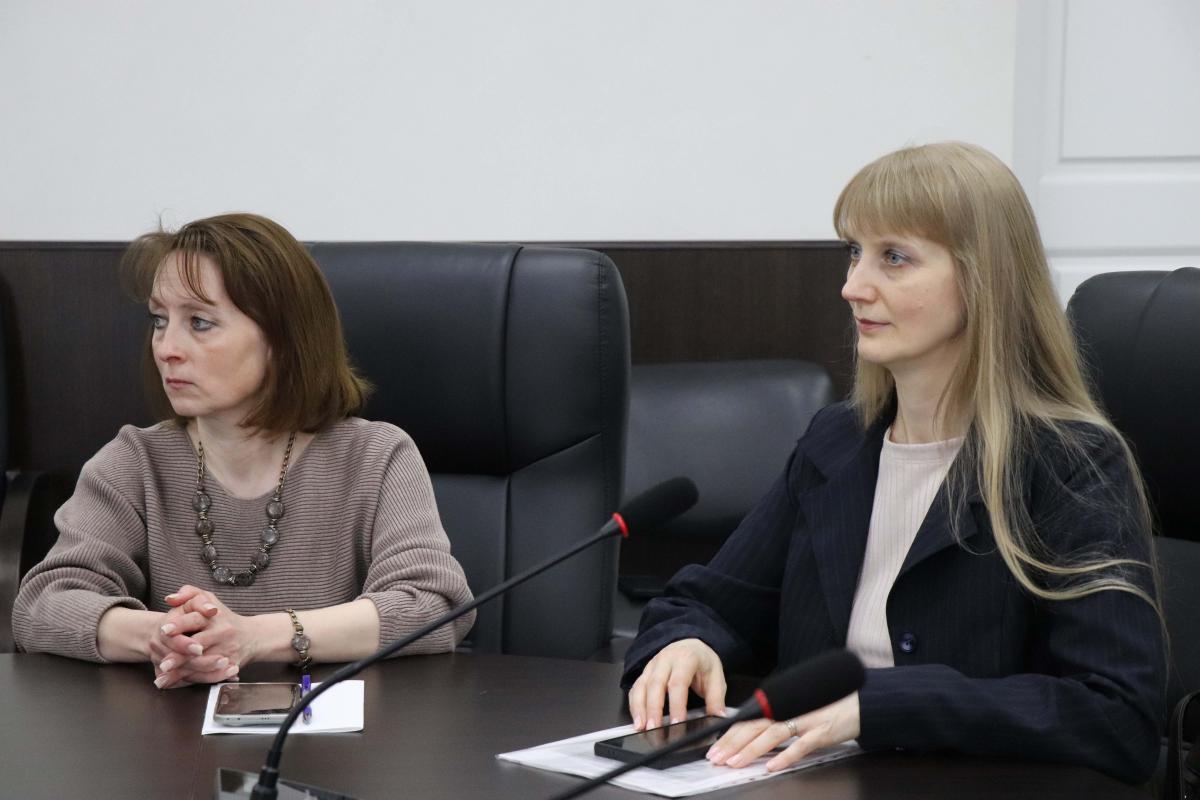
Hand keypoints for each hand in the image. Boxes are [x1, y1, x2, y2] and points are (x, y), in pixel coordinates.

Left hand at [149, 585, 243, 688]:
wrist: (254, 636)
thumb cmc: (224, 617)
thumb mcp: (209, 598)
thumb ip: (189, 593)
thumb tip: (170, 599)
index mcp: (215, 616)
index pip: (195, 619)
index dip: (179, 625)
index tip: (163, 630)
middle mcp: (222, 633)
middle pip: (198, 645)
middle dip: (179, 656)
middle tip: (164, 663)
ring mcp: (227, 650)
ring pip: (202, 664)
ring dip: (182, 673)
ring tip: (164, 678)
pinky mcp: (230, 666)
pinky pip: (210, 675)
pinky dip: (192, 681)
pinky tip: (176, 684)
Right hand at [627, 638, 726, 730]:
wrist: (690, 644)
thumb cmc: (701, 661)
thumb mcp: (716, 676)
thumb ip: (716, 697)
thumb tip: (719, 717)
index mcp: (685, 658)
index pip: (678, 682)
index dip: (676, 703)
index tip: (677, 722)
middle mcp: (665, 660)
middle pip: (655, 684)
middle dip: (653, 708)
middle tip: (654, 729)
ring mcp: (652, 666)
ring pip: (642, 686)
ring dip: (640, 708)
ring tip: (641, 727)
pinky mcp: (644, 673)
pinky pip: (635, 689)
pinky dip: (634, 705)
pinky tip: (637, 720)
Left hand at [707, 691, 859, 771]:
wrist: (860, 700)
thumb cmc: (827, 704)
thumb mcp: (796, 708)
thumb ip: (775, 718)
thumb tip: (751, 734)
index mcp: (780, 704)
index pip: (749, 719)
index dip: (730, 734)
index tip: (715, 747)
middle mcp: (789, 709)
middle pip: (755, 726)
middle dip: (732, 743)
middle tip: (717, 758)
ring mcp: (805, 720)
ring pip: (772, 735)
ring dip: (751, 750)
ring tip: (735, 763)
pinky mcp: (821, 731)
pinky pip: (800, 746)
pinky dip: (785, 757)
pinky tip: (771, 767)